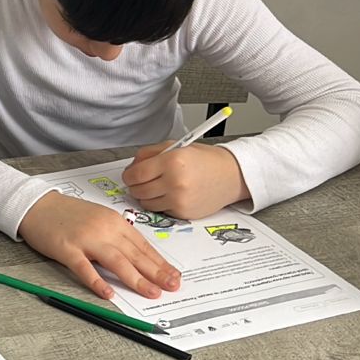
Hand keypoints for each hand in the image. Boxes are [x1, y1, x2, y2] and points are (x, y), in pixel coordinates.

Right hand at [18, 191, 180, 299]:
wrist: (37, 205)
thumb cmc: (67, 214)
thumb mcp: (99, 219)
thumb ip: (116, 236)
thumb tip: (137, 257)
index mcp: (114, 222)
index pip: (143, 246)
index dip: (160, 263)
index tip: (174, 275)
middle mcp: (104, 229)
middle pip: (135, 254)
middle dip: (156, 273)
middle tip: (172, 286)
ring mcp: (86, 239)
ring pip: (117, 261)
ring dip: (136, 279)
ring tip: (151, 293)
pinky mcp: (67, 249)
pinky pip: (85, 268)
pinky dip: (97, 282)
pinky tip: (108, 293)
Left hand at [123, 142, 249, 218]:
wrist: (231, 175)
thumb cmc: (204, 160)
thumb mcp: (175, 146)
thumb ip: (148, 154)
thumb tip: (130, 169)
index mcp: (172, 161)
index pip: (135, 174)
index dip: (128, 176)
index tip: (130, 175)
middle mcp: (175, 182)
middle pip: (138, 191)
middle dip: (136, 186)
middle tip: (143, 181)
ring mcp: (180, 200)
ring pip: (146, 203)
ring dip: (147, 196)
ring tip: (159, 186)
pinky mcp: (184, 213)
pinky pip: (160, 211)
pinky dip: (161, 204)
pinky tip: (172, 194)